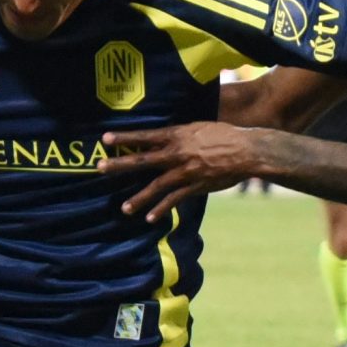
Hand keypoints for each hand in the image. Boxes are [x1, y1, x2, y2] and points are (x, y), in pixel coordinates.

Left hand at [100, 123, 270, 220]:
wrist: (246, 151)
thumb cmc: (225, 135)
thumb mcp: (199, 128)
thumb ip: (181, 134)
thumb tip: (168, 137)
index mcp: (177, 135)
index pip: (146, 136)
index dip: (125, 137)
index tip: (105, 138)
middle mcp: (177, 153)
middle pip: (143, 160)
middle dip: (120, 165)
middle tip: (100, 169)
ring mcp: (185, 171)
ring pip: (156, 186)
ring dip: (138, 198)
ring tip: (123, 208)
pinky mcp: (195, 186)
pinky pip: (174, 200)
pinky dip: (161, 209)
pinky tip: (150, 218)